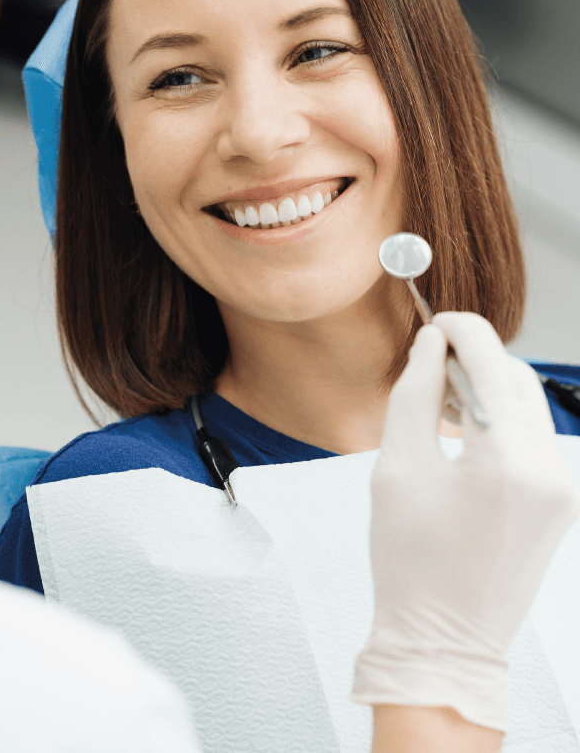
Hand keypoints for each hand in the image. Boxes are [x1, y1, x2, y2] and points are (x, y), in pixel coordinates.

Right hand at [353, 313, 579, 731]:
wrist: (443, 638)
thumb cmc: (411, 563)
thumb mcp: (397, 468)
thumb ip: (415, 396)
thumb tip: (430, 347)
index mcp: (507, 463)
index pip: (491, 365)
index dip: (462, 331)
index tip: (437, 320)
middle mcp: (550, 472)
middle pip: (517, 380)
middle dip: (474, 359)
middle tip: (428, 361)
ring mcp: (562, 491)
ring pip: (527, 408)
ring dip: (487, 390)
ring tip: (439, 402)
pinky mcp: (560, 504)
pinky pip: (532, 440)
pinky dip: (499, 424)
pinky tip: (462, 437)